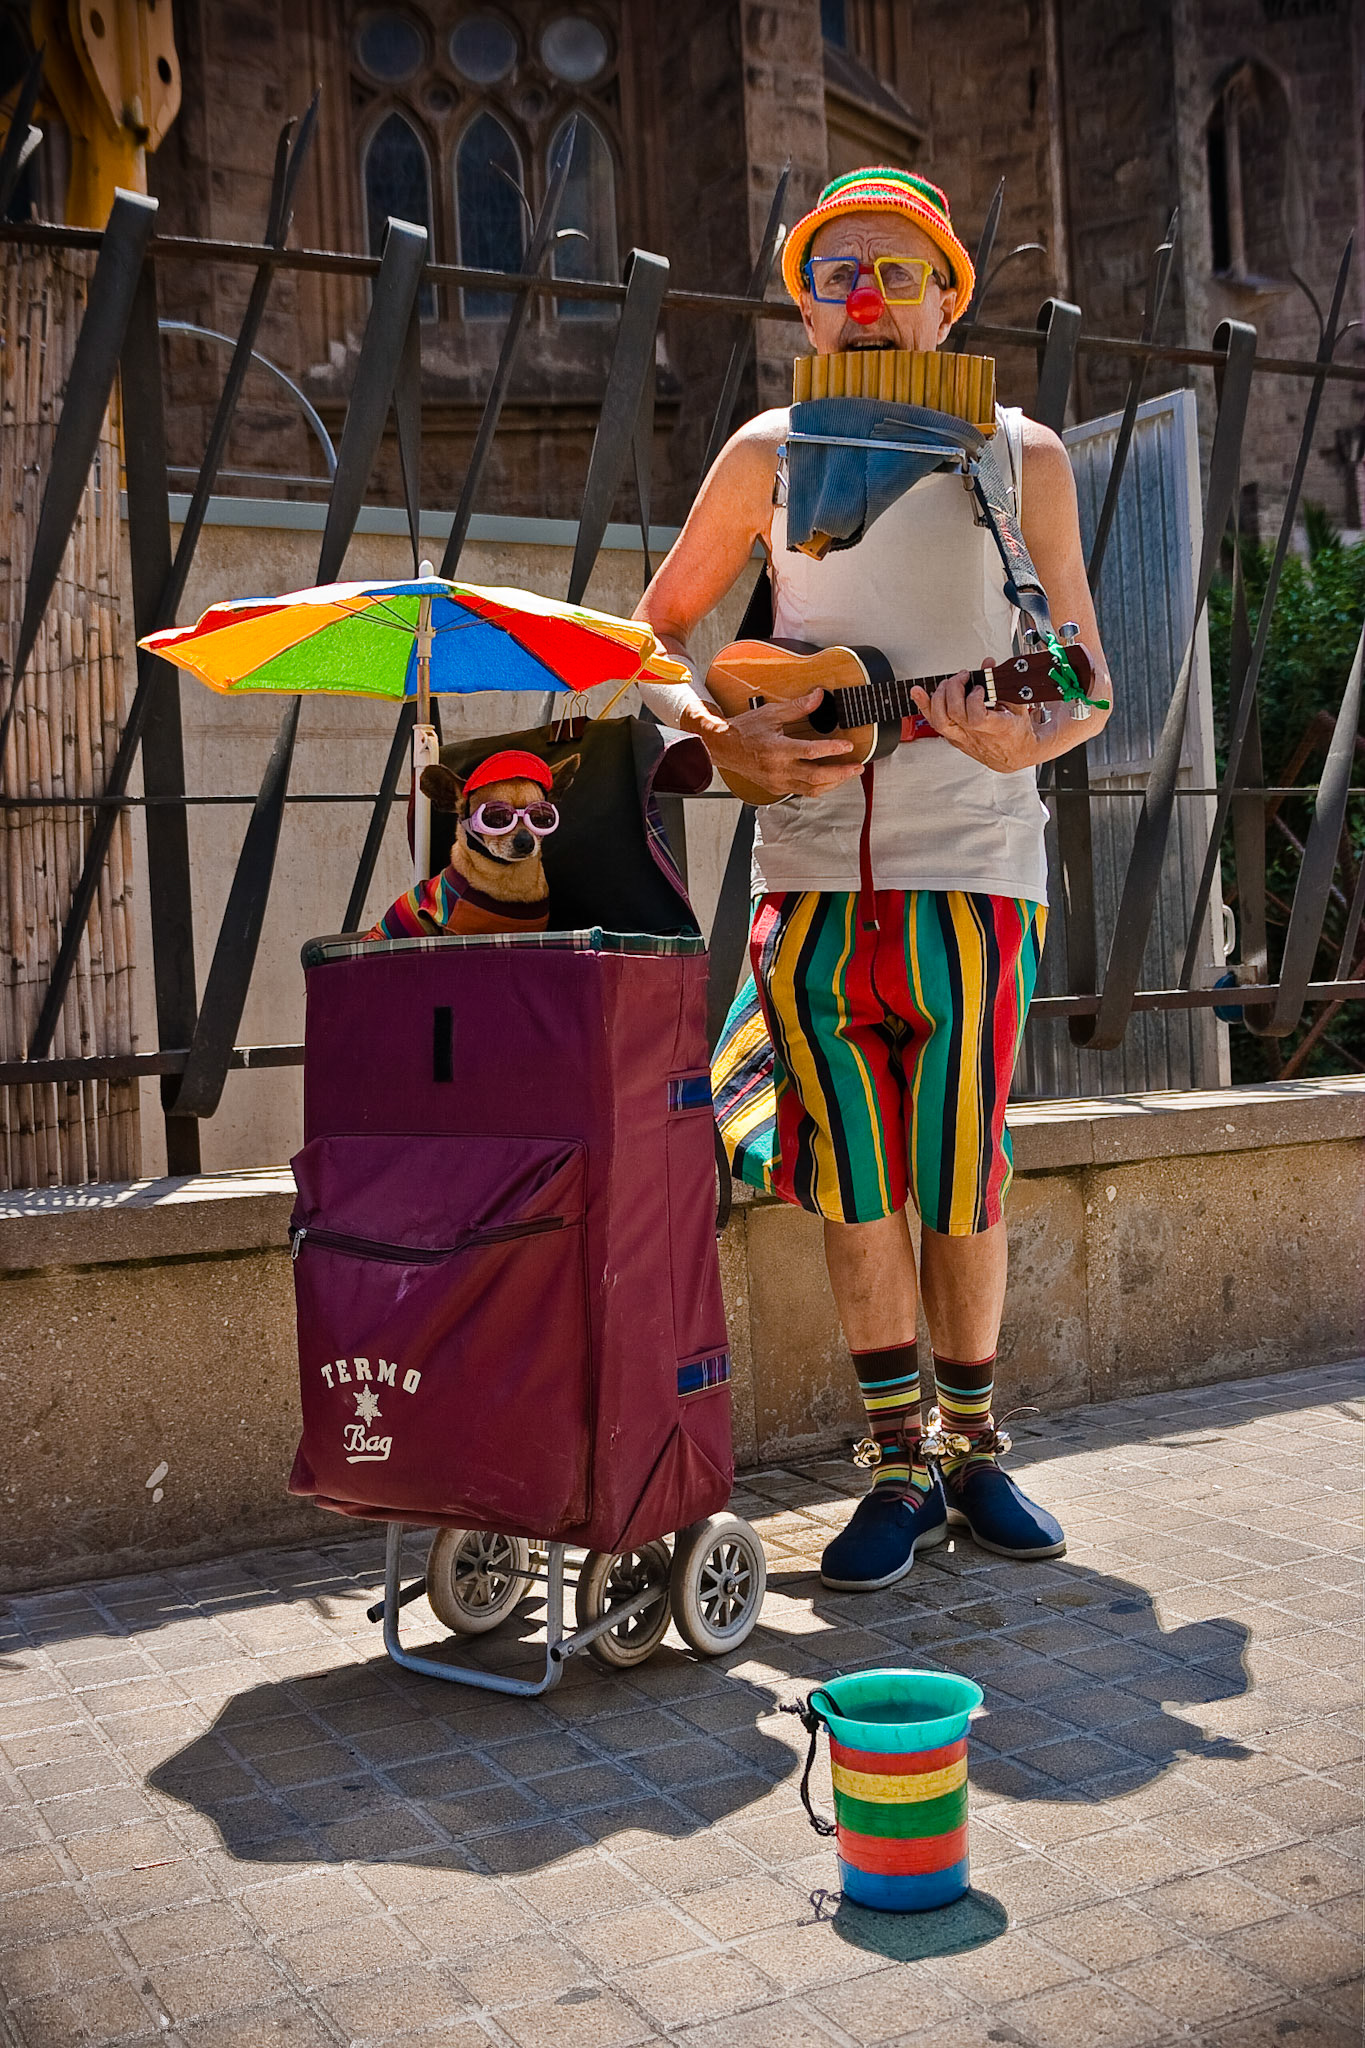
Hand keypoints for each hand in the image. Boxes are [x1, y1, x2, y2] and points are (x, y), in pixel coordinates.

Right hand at [695, 689, 861, 797]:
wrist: (724, 748)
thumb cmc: (745, 730)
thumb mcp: (771, 713)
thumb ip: (797, 707)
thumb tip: (818, 696)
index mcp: (776, 750)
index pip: (810, 752)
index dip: (832, 749)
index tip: (847, 746)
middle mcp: (777, 769)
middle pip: (816, 777)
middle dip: (840, 773)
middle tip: (857, 767)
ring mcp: (777, 782)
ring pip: (811, 789)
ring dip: (833, 783)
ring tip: (848, 774)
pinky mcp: (776, 788)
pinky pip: (802, 791)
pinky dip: (819, 786)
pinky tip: (829, 779)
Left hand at [910, 672, 1045, 772]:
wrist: (1015, 756)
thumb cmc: (1017, 732)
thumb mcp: (1017, 705)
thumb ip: (1000, 683)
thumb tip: (988, 663)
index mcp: (996, 728)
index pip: (976, 716)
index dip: (974, 699)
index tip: (979, 688)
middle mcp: (976, 735)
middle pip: (953, 714)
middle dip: (954, 689)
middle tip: (962, 677)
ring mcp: (962, 738)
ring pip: (940, 721)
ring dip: (938, 697)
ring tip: (947, 683)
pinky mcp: (953, 738)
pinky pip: (935, 723)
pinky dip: (924, 706)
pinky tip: (918, 693)